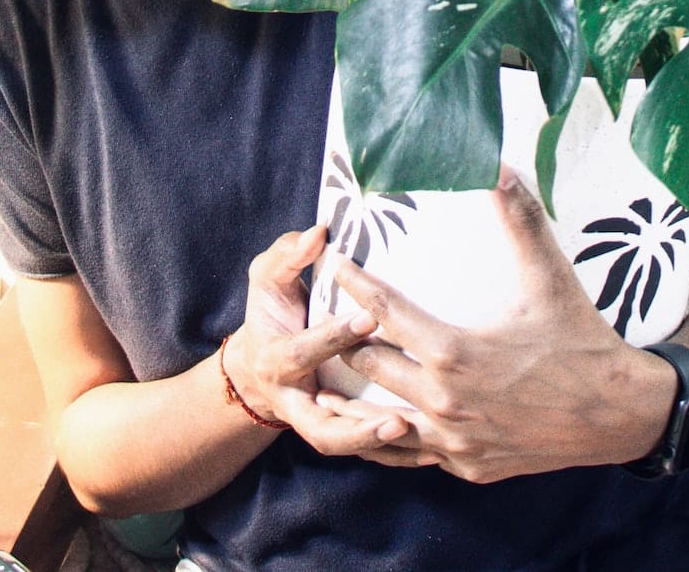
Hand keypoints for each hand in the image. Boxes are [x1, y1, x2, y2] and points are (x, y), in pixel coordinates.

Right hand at [225, 226, 416, 456]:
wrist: (258, 367)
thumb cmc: (269, 313)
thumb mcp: (267, 279)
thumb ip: (288, 254)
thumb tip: (320, 232)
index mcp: (275, 359)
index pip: (303, 352)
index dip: (334, 336)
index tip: (370, 317)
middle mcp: (292, 400)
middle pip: (320, 424)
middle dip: (358, 421)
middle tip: (402, 410)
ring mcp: (313, 422)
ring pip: (340, 445)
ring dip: (374, 444)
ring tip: (411, 434)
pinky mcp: (334, 433)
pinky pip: (360, 454)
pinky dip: (389, 454)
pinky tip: (430, 450)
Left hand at [318, 165, 677, 482]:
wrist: (621, 414)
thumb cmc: (581, 341)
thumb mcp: (548, 277)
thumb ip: (519, 220)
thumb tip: (498, 165)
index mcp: (455, 353)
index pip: (383, 312)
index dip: (353, 284)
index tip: (333, 264)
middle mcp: (445, 402)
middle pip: (369, 366)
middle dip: (345, 341)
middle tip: (324, 320)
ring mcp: (455, 440)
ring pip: (377, 422)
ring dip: (351, 399)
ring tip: (320, 383)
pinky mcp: (468, 465)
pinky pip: (411, 455)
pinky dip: (387, 439)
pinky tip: (370, 428)